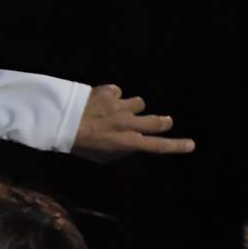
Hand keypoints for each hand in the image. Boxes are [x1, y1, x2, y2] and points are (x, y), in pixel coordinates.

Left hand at [71, 84, 195, 161]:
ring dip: (132, 107)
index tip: (191, 144)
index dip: (176, 146)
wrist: (57, 119)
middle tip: (164, 121)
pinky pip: (118, 92)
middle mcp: (128, 123)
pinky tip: (102, 99)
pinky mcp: (108, 92)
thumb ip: (120, 151)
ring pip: (139, 103)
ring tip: (119, 110)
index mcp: (127, 142)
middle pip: (157, 121)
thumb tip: (132, 145)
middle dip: (163, 122)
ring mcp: (119, 105)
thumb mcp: (100, 156)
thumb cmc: (77, 143)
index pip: (158, 146)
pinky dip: (113, 95)